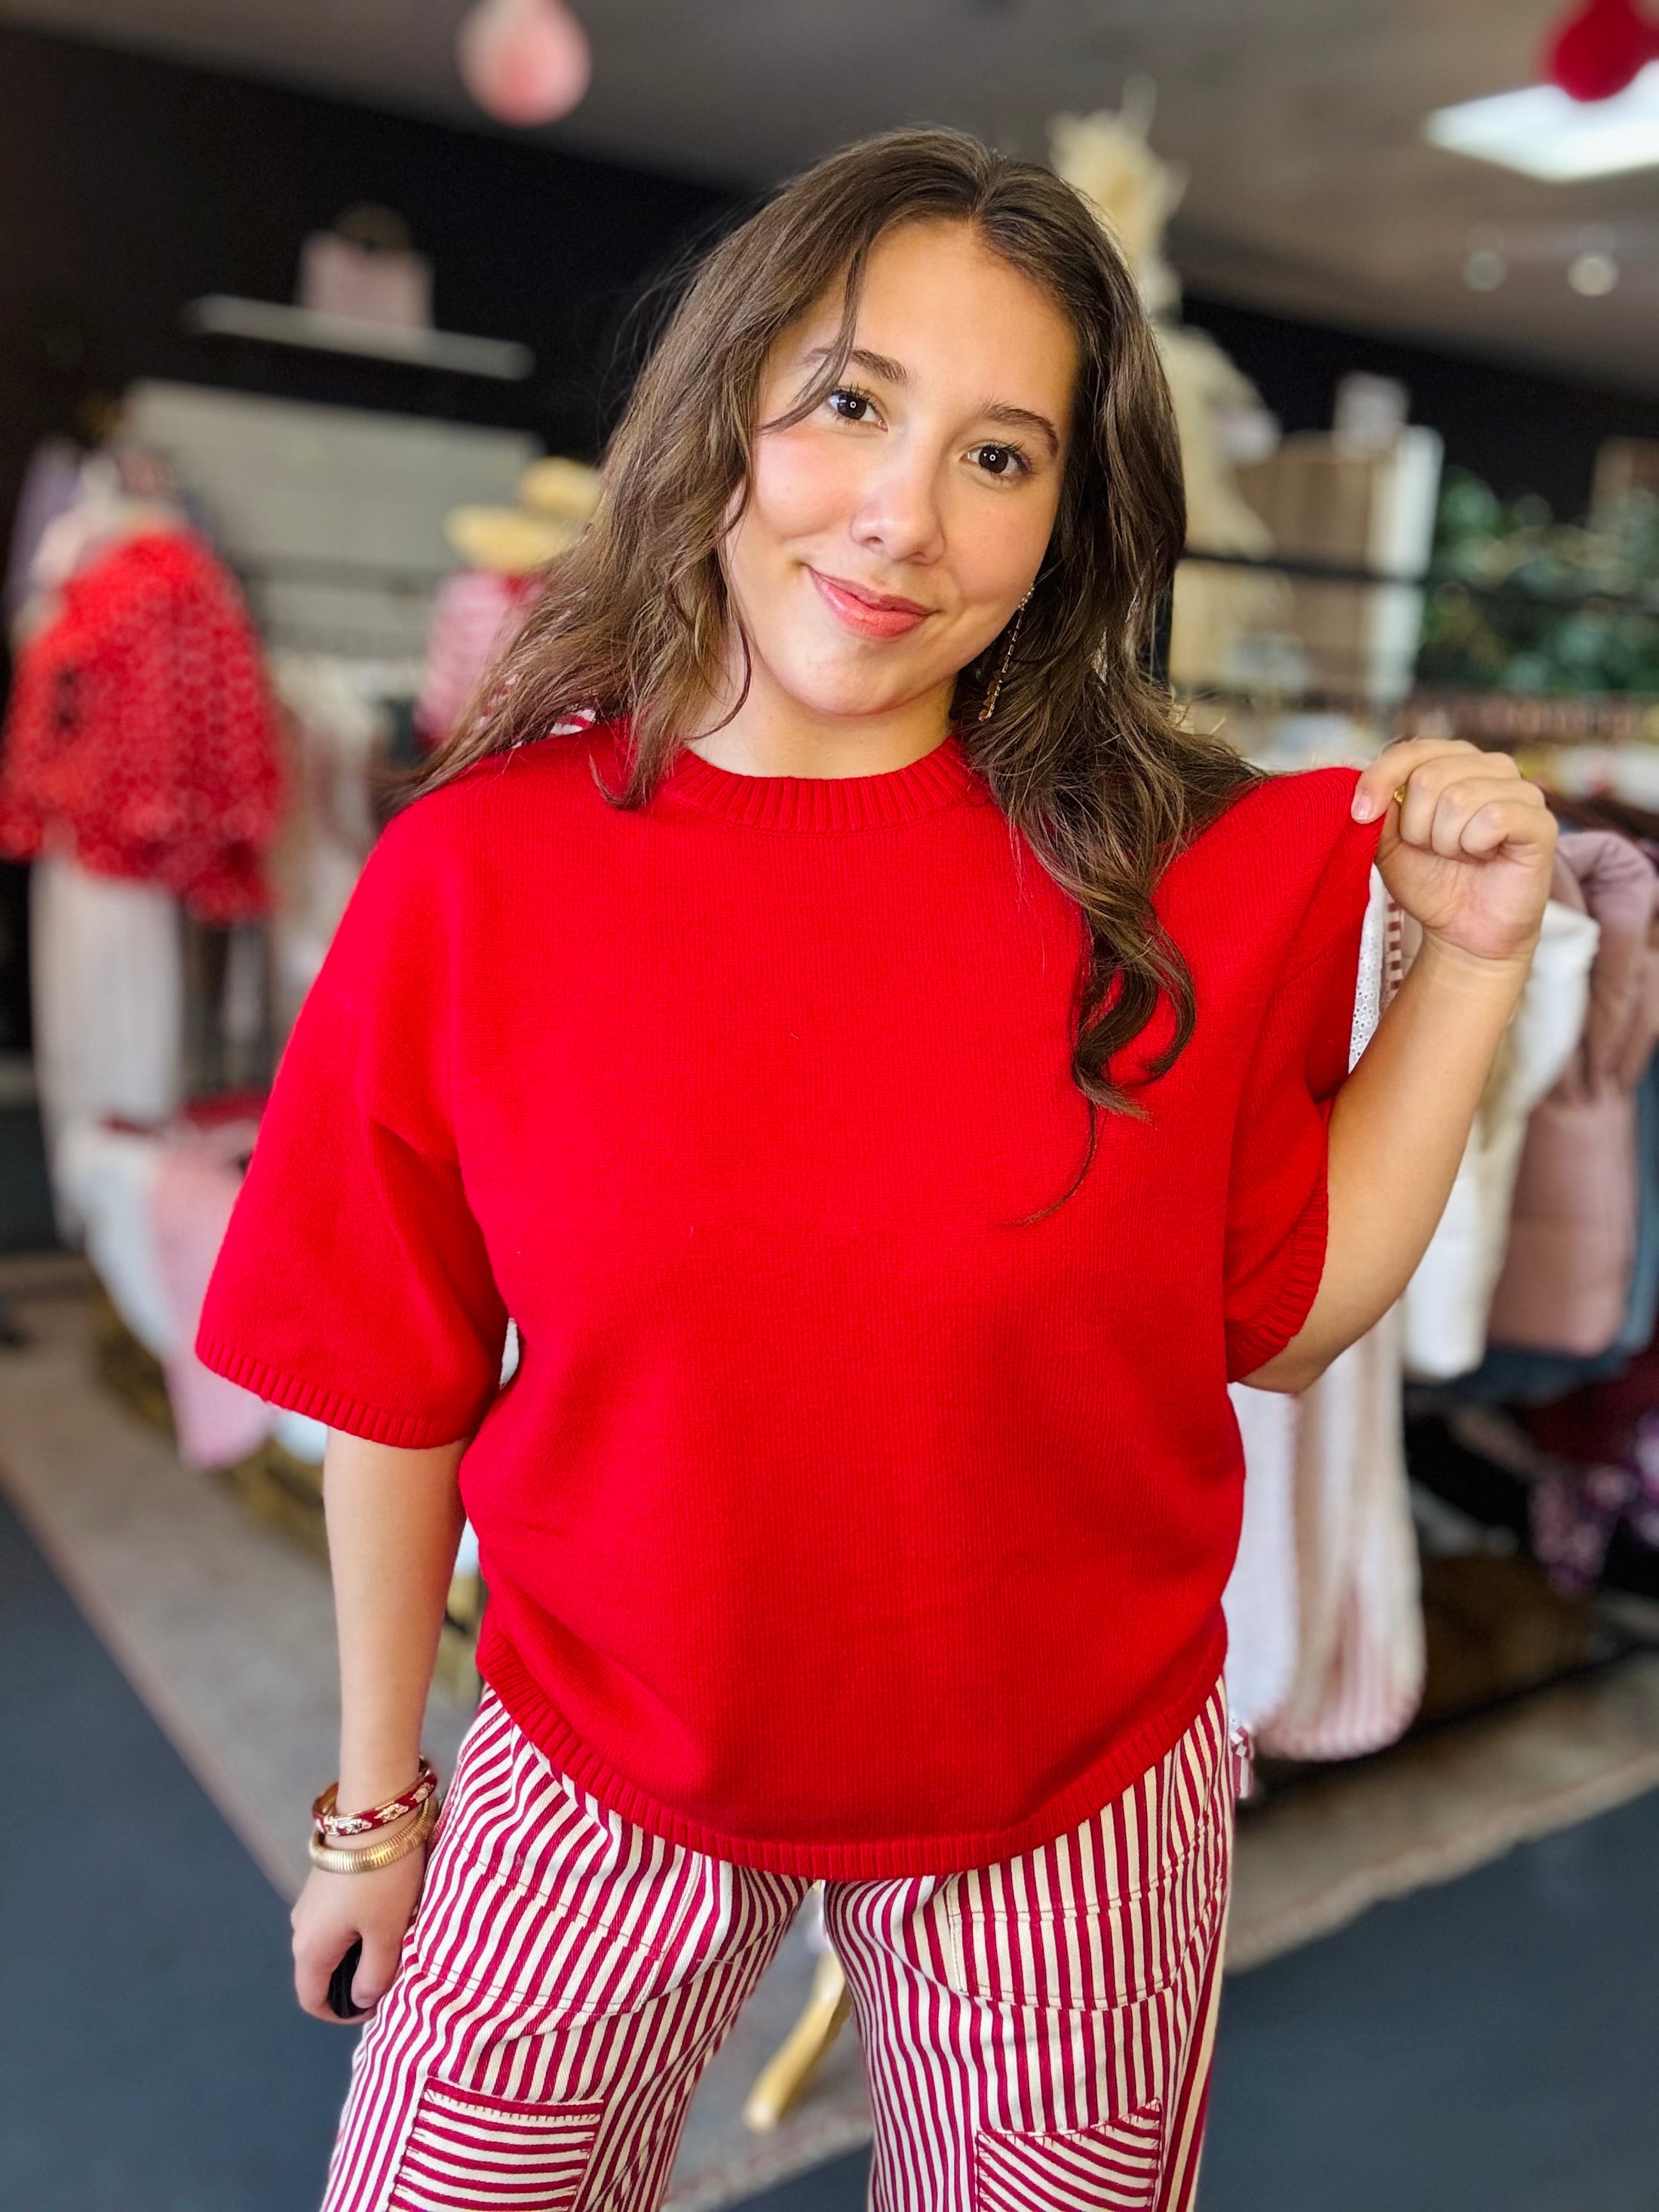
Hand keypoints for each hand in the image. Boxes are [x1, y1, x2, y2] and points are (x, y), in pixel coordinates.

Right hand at [291, 1831, 428, 2023]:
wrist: (375, 1811)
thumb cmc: (382, 1878)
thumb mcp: (387, 1932)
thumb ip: (374, 1975)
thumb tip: (361, 2000)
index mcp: (310, 1949)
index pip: (313, 2000)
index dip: (342, 2015)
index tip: (376, 2007)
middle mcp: (300, 1927)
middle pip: (322, 1971)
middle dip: (354, 1981)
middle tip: (393, 1974)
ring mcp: (309, 1901)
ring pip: (332, 1943)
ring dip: (359, 1951)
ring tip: (396, 1942)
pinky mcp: (323, 1880)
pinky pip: (336, 1919)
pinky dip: (358, 1926)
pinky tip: (387, 1913)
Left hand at [1352, 738, 1556, 968]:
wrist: (1464, 932)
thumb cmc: (1430, 880)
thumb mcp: (1387, 843)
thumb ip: (1376, 809)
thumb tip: (1366, 791)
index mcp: (1453, 762)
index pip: (1410, 751)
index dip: (1380, 780)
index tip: (1361, 815)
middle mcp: (1490, 767)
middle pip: (1428, 777)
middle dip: (1416, 827)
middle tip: (1432, 850)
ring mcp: (1522, 791)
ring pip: (1459, 799)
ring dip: (1445, 842)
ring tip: (1460, 856)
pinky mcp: (1541, 822)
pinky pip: (1494, 817)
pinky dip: (1475, 845)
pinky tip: (1484, 857)